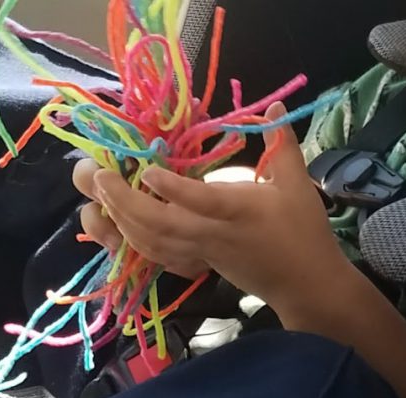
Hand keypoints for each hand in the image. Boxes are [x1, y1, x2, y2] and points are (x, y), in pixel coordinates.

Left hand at [88, 102, 356, 317]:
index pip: (200, 200)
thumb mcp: (297, 185)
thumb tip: (274, 106)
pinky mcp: (198, 265)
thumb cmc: (303, 231)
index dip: (171, 189)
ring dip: (123, 221)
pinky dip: (136, 242)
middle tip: (101, 179)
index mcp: (238, 211)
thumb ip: (282, 145)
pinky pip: (159, 257)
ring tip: (102, 196)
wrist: (305, 283)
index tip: (147, 171)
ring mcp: (202, 253)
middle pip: (161, 225)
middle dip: (125, 204)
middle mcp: (213, 234)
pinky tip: (120, 225)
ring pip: (153, 243)